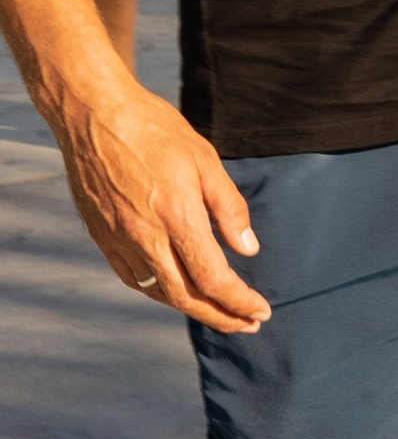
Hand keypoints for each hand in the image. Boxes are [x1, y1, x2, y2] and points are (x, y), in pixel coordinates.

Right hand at [58, 83, 268, 330]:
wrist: (94, 113)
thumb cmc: (155, 130)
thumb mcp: (206, 161)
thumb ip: (229, 209)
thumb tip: (248, 249)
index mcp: (177, 218)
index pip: (214, 279)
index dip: (240, 303)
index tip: (261, 312)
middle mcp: (145, 236)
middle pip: (186, 297)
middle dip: (221, 317)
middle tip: (247, 325)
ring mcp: (118, 238)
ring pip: (157, 292)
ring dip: (191, 308)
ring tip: (217, 312)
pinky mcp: (101, 234)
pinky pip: (132, 277)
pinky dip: (157, 292)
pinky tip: (174, 290)